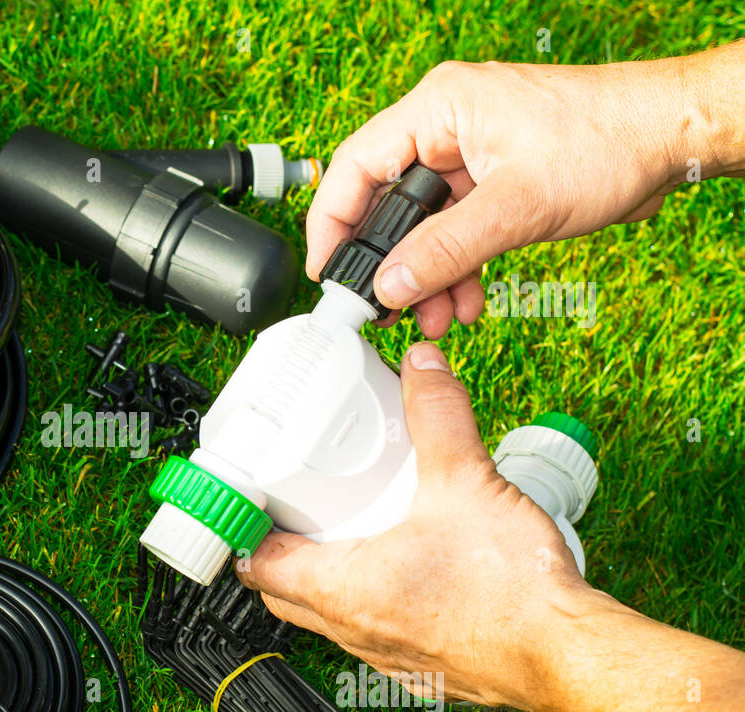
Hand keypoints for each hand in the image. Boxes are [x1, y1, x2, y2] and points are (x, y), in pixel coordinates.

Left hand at [236, 342, 592, 710]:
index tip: (257, 497)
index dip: (249, 525)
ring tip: (356, 530)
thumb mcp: (465, 479)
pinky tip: (409, 570)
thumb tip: (421, 369)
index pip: (258, 562)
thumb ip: (437, 415)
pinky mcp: (422, 667)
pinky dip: (374, 601)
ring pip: (330, 615)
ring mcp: (385, 656)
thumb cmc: (513, 593)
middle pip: (284, 592)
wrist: (566, 655)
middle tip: (303, 508)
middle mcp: (354, 630)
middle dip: (283, 549)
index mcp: (342, 589)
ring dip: (329, 576)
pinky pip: (375, 633)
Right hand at [305, 57, 705, 337]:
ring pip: (424, 224)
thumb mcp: (517, 205)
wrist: (672, 138)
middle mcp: (447, 127)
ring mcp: (471, 155)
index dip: (333, 223)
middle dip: (391, 263)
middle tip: (383, 309)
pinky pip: (456, 229)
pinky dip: (459, 267)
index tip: (326, 272)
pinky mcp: (493, 180)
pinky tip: (468, 299)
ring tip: (437, 317)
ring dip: (428, 274)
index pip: (357, 166)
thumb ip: (446, 250)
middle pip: (388, 202)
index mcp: (439, 108)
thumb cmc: (607, 140)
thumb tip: (393, 286)